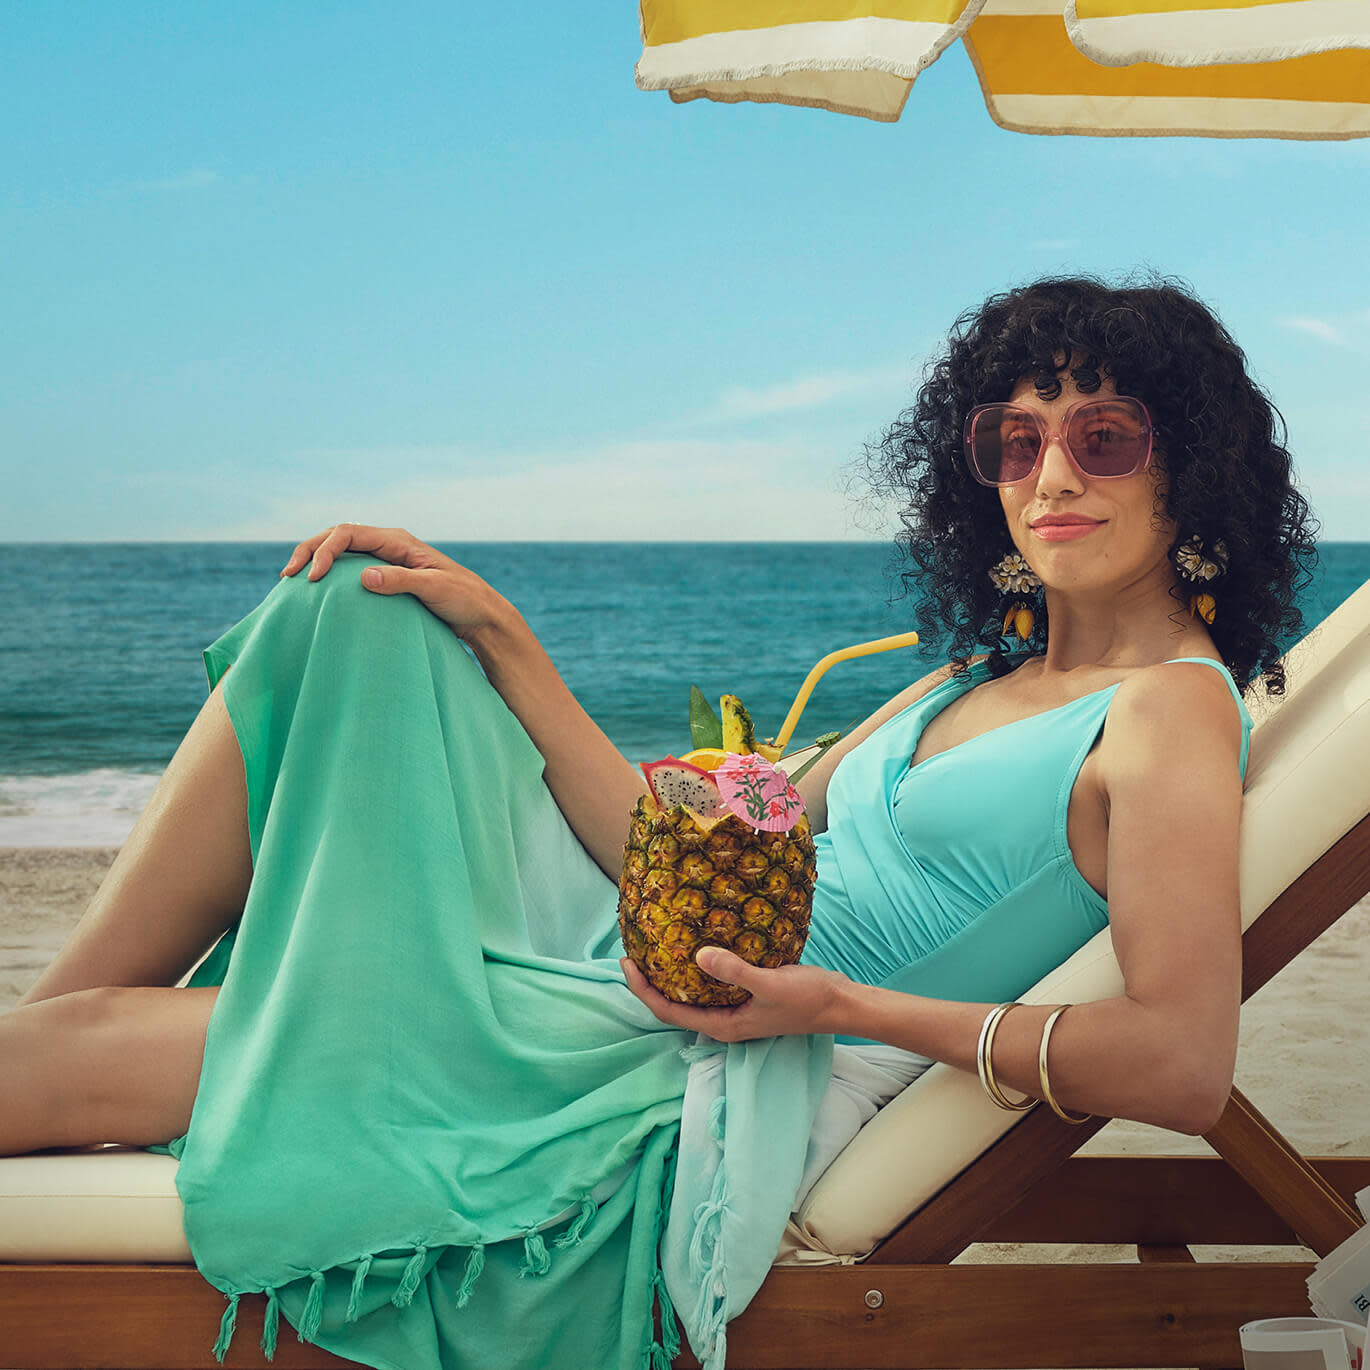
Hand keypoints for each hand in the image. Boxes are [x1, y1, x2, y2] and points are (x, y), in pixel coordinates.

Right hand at [281, 524, 507, 641]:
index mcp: (398, 541)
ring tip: (294, 580)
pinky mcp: (387, 578)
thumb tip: (363, 575)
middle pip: (338, 537)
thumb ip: (401, 581)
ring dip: (316, 560)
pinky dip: (331, 575)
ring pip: (341, 551)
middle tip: (288, 575)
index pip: (348, 533)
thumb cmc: (464, 600)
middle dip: (310, 550)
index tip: (313, 578)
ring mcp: (387, 561)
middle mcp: (389, 545)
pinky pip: (350, 569)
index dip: (324, 550)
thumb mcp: (435, 589)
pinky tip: (318, 592)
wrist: (482, 616)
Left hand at [621, 948, 847, 1041]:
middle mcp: (723, 1021)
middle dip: (650, 981)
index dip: (642, 990)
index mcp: (723, 1025)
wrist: (840, 1003)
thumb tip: (699, 956)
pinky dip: (695, 969)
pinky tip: (695, 946)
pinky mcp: (744, 997)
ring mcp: (734, 1010)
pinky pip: (710, 984)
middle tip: (634, 950)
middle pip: (673, 1005)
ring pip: (690, 995)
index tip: (627, 962)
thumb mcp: (770, 983)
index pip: (668, 1012)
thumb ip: (735, 971)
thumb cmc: (808, 999)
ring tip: (657, 945)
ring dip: (670, 975)